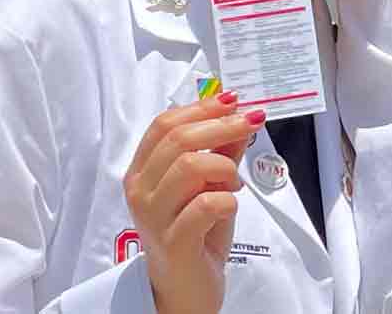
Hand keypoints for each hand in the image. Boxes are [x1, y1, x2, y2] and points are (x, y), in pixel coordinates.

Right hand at [122, 92, 264, 313]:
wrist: (186, 290)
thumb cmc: (196, 233)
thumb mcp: (209, 185)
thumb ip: (220, 152)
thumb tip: (238, 115)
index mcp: (142, 172)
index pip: (163, 125)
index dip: (201, 108)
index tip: (233, 101)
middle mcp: (140, 192)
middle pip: (179, 139)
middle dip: (222, 125)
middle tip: (251, 123)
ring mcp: (154, 217)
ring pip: (191, 166)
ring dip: (224, 166)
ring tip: (234, 181)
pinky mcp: (174, 241)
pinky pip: (206, 203)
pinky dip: (228, 198)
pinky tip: (230, 204)